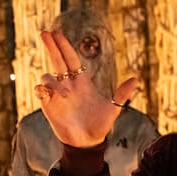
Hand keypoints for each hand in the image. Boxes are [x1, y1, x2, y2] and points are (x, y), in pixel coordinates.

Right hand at [36, 30, 139, 147]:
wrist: (88, 143)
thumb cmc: (100, 125)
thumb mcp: (113, 109)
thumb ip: (122, 94)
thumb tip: (136, 79)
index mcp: (82, 82)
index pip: (71, 59)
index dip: (64, 46)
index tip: (57, 33)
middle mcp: (68, 85)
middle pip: (57, 61)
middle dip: (51, 46)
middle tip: (45, 32)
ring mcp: (57, 95)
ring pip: (48, 77)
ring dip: (53, 80)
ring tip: (65, 94)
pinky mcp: (49, 106)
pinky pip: (40, 92)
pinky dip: (41, 89)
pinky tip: (46, 92)